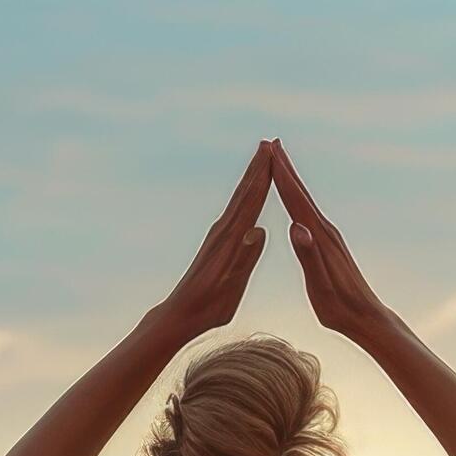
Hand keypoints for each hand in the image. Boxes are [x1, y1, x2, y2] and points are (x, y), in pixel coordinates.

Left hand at [151, 140, 274, 341]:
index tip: (273, 153)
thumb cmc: (210, 304)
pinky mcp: (217, 241)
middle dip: (257, 167)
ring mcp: (219, 234)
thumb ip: (245, 257)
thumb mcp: (231, 286)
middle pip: (244, 192)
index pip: (251, 201)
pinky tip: (248, 195)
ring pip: (239, 198)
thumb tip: (258, 230)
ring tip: (261, 159)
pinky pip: (236, 211)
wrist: (182, 312)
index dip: (263, 176)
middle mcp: (223, 230)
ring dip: (251, 177)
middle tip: (269, 142)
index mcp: (231, 238)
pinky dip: (245, 196)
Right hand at [271, 142, 396, 344]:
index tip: (270, 152)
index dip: (282, 176)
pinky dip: (299, 200)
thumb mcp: (320, 285)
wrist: (366, 317)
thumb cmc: (340, 307)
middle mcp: (326, 231)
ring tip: (280, 162)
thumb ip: (308, 256)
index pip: (296, 201)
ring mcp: (329, 237)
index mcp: (319, 237)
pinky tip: (295, 201)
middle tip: (272, 143)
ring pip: (306, 201)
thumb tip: (296, 227)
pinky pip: (309, 214)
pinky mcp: (330, 244)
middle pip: (302, 194)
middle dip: (286, 168)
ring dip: (292, 180)